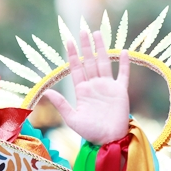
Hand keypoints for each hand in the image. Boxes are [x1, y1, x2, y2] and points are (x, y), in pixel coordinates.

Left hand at [41, 30, 129, 145]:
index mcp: (82, 91)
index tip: (68, 40)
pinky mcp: (121, 91)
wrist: (108, 140)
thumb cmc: (89, 132)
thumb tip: (46, 91)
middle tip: (82, 30)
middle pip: (89, 61)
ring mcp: (108, 87)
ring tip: (97, 33)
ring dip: (101, 48)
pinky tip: (124, 51)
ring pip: (104, 63)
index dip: (72, 55)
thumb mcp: (72, 118)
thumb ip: (61, 104)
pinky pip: (123, 74)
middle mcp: (94, 86)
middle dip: (85, 46)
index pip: (75, 68)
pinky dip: (124, 63)